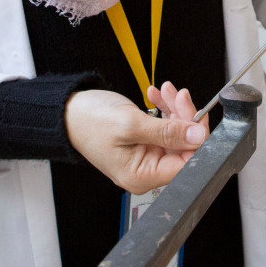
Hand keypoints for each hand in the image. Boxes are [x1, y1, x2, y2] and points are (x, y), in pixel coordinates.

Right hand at [64, 87, 208, 194]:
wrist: (67, 112)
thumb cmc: (89, 121)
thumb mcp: (130, 124)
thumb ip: (167, 132)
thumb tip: (198, 136)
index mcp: (142, 176)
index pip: (186, 164)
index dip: (196, 138)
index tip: (195, 113)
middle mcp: (147, 171)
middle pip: (184, 148)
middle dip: (185, 118)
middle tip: (178, 95)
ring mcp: (147, 157)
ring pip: (177, 134)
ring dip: (175, 110)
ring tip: (165, 91)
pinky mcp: (146, 143)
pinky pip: (165, 128)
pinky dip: (165, 110)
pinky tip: (156, 96)